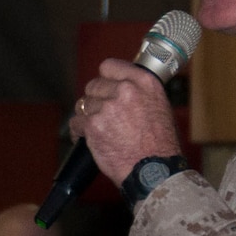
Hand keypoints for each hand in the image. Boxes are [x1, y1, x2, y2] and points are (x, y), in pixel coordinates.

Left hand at [77, 58, 182, 185]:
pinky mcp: (93, 126)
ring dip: (88, 117)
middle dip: (96, 100)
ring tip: (98, 129)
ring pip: (83, 105)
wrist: (153, 169)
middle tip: (103, 115)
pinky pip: (76, 123)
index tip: (105, 87)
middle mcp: (125, 90)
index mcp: (144, 82)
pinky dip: (78, 132)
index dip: (105, 78)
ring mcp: (107, 107)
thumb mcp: (158, 106)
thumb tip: (120, 86)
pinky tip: (86, 138)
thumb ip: (138, 92)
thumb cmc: (159, 143)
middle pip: (94, 86)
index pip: (109, 66)